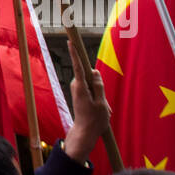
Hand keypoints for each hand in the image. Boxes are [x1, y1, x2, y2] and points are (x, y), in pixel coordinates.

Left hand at [63, 40, 110, 164]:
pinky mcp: (81, 94)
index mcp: (81, 87)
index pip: (79, 66)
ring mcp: (78, 90)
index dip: (75, 53)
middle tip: (103, 104)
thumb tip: (94, 71)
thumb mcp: (101, 103)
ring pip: (93, 84)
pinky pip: (92, 91)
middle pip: (91, 76)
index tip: (70, 41)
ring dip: (100, 95)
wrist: (85, 133)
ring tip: (101, 109)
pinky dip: (99, 99)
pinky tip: (100, 111)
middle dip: (99, 86)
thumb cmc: (94, 120)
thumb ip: (99, 85)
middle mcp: (77, 86)